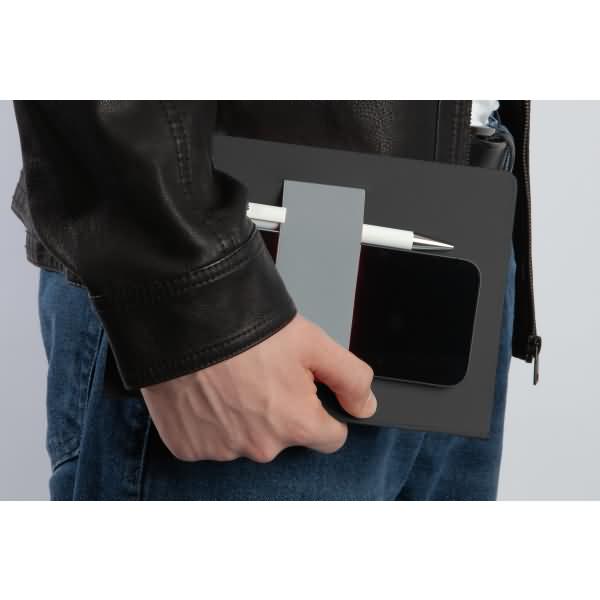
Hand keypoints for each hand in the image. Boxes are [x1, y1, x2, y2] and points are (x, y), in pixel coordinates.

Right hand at [141, 314, 375, 462]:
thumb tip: (366, 405)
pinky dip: (210, 421)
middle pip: (285, 437)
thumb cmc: (246, 330)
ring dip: (242, 416)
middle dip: (279, 411)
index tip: (305, 392)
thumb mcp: (313, 343)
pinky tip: (207, 392)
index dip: (323, 412)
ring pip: (246, 438)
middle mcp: (262, 447)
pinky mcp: (189, 448)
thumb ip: (351, 377)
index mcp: (297, 425)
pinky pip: (210, 440)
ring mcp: (223, 450)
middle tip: (261, 374)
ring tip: (230, 378)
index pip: (330, 437)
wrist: (183, 323)